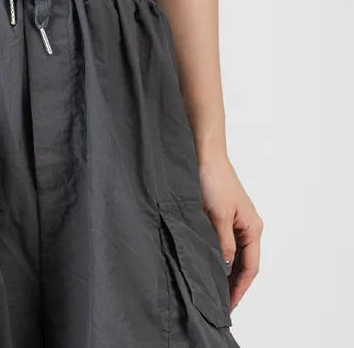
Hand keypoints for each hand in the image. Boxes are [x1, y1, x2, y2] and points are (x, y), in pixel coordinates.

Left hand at [198, 155, 262, 309]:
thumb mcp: (217, 215)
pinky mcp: (221, 214)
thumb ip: (222, 242)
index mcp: (252, 227)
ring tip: (213, 288)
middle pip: (243, 263)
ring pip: (233, 253)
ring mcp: (235, 220)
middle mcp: (247, 226)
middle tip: (219, 302)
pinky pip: (223, 241)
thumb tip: (224, 266)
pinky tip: (207, 262)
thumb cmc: (213, 179)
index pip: (250, 267)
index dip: (239, 287)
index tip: (229, 304)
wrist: (203, 152)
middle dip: (233, 283)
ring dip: (224, 270)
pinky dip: (218, 254)